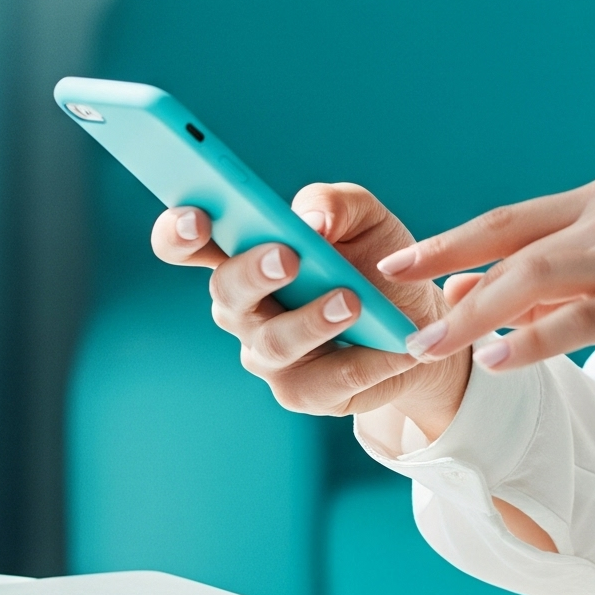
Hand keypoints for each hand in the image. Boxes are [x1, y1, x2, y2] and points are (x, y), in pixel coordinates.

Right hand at [149, 182, 471, 439]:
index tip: (195, 218)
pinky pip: (327, 380)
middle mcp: (244, 306)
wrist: (416, 316)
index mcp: (244, 252)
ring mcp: (267, 353)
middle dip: (252, 272)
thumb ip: (333, 203)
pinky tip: (397, 345)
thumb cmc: (374, 258)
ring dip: (312, 320)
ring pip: (274, 342)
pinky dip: (366, 360)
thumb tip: (311, 221)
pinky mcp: (302, 391)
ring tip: (352, 302)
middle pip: (226, 291)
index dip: (179, 232)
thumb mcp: (363, 216)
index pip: (187, 243)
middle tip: (289, 257)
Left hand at [377, 179, 594, 414]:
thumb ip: (560, 281)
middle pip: (508, 240)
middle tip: (390, 303)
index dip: (448, 240)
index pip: (508, 219)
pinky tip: (496, 362)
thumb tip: (474, 296)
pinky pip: (577, 320)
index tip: (396, 264)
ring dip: (471, 315)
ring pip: (531, 277)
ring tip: (428, 347)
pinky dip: (530, 340)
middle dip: (442, 271)